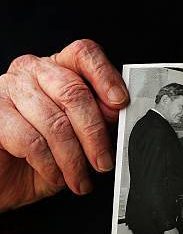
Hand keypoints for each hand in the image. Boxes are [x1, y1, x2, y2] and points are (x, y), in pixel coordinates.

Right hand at [0, 39, 128, 212]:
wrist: (5, 180)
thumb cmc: (43, 156)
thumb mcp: (80, 138)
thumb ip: (100, 119)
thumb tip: (117, 112)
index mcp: (58, 70)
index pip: (83, 54)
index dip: (105, 75)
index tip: (120, 101)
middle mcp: (31, 72)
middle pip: (73, 93)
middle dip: (94, 134)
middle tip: (103, 162)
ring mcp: (7, 88)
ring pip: (55, 122)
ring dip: (73, 159)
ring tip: (80, 178)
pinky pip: (30, 141)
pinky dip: (50, 165)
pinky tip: (56, 176)